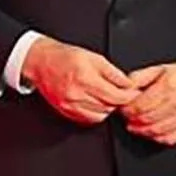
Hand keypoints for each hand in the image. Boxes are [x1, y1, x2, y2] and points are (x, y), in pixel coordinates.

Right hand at [22, 36, 138, 125]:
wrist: (41, 63)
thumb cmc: (66, 57)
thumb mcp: (93, 57)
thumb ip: (112, 72)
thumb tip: (128, 84)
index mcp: (85, 77)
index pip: (115, 95)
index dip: (128, 95)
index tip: (133, 92)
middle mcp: (76, 93)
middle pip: (109, 106)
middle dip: (119, 101)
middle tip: (122, 93)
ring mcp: (70, 105)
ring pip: (100, 115)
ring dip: (108, 107)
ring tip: (107, 96)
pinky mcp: (66, 111)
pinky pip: (88, 119)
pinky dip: (96, 113)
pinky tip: (95, 102)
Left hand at [122, 58, 175, 145]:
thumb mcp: (160, 68)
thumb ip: (140, 77)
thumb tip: (124, 88)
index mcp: (168, 86)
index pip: (139, 105)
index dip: (126, 110)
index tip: (122, 108)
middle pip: (145, 119)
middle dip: (131, 120)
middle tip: (127, 117)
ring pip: (156, 131)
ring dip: (141, 131)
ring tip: (135, 125)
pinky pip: (170, 139)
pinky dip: (157, 138)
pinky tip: (151, 132)